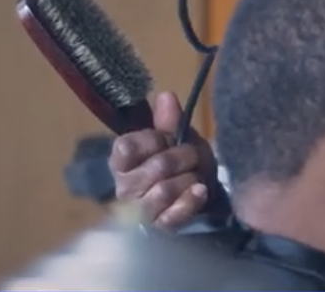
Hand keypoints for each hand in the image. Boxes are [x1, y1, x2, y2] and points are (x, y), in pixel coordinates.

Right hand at [109, 91, 225, 229]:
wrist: (202, 193)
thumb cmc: (184, 162)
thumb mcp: (179, 137)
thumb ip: (170, 120)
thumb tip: (166, 96)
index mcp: (122, 161)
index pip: (127, 146)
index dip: (154, 140)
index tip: (167, 139)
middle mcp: (124, 187)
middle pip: (157, 166)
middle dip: (183, 157)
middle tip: (192, 156)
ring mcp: (139, 210)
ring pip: (165, 190)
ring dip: (189, 178)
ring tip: (195, 176)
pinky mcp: (157, 228)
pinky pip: (173, 214)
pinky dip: (190, 200)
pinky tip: (200, 191)